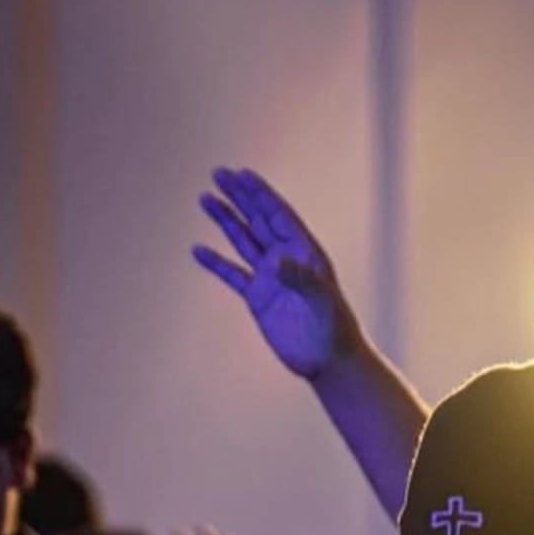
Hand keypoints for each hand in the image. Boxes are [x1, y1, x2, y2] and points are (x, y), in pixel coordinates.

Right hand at [193, 166, 361, 380]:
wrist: (329, 361)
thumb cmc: (334, 329)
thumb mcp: (321, 301)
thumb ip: (299, 278)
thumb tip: (275, 261)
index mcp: (304, 252)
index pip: (278, 215)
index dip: (261, 194)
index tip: (242, 174)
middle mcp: (285, 259)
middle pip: (258, 219)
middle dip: (239, 196)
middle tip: (218, 173)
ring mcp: (270, 278)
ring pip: (243, 240)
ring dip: (225, 219)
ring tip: (205, 198)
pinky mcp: (258, 299)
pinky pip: (233, 274)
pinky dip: (216, 262)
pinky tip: (199, 250)